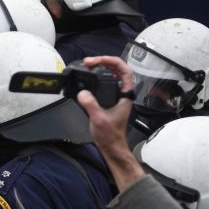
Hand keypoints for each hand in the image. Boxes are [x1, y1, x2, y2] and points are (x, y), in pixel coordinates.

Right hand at [78, 55, 143, 192]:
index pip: (124, 70)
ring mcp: (116, 95)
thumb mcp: (99, 119)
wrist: (112, 146)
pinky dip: (96, 76)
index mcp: (125, 95)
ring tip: (87, 66)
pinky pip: (104, 81)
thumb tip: (83, 92)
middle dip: (103, 61)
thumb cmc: (111, 136)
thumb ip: (91, 105)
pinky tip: (87, 77)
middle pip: (117, 68)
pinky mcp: (109, 99)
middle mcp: (122, 93)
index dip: (111, 61)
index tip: (96, 61)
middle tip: (88, 62)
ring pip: (111, 74)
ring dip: (100, 67)